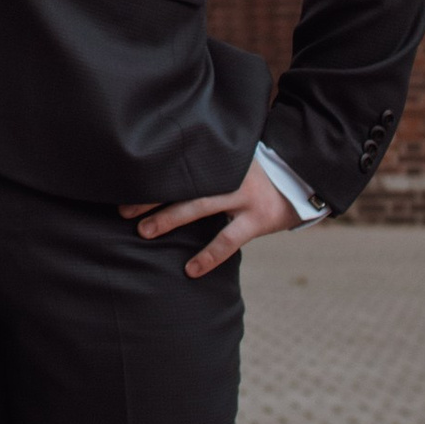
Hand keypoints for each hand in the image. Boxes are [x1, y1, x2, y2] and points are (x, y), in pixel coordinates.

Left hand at [122, 159, 302, 280]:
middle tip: (124, 209)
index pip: (181, 159)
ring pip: (200, 206)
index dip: (154, 169)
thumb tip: (164, 167)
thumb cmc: (254, 174)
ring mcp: (245, 194)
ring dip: (170, 218)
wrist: (301, 183)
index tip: (126, 176)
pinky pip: (227, 240)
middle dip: (152, 194)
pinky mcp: (257, 218)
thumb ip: (206, 162)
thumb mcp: (232, 159)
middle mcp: (230, 170)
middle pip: (184, 180)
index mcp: (221, 154)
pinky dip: (208, 255)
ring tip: (144, 231)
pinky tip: (190, 269)